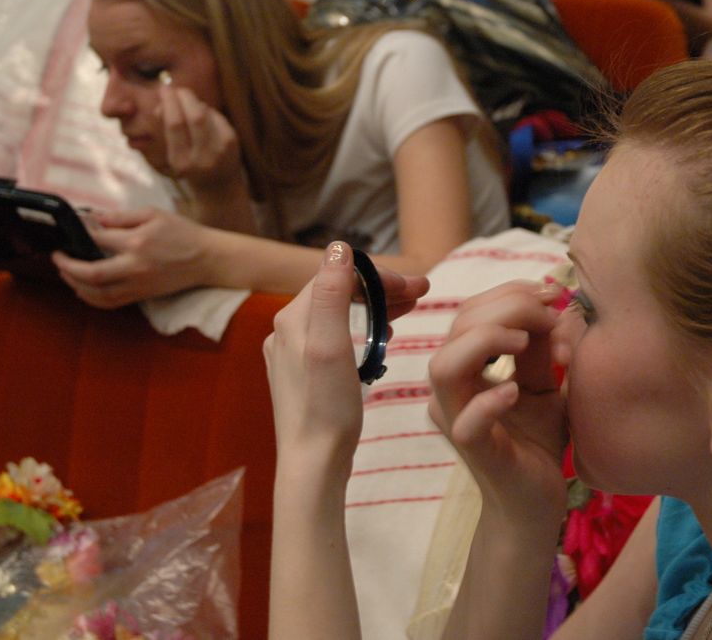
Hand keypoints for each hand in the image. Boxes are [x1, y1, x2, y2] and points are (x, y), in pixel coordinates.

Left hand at [52, 207, 211, 307]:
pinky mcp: (143, 295)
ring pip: (98, 293)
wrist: (208, 258)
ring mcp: (139, 284)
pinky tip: (83, 290)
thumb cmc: (184, 233)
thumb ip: (123, 216)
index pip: (98, 238)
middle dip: (68, 266)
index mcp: (138, 242)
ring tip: (65, 273)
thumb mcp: (154, 214)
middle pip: (92, 273)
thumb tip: (96, 219)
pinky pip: (111, 302)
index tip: (72, 228)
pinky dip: (92, 299)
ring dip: (76, 284)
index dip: (81, 232)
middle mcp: (135, 266)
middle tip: (57, 256)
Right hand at [159, 81, 243, 191]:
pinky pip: (217, 117)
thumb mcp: (173, 154)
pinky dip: (207, 110)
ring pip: (207, 115)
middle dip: (184, 97)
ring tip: (186, 99)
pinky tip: (201, 111)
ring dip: (195, 102)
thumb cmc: (190, 166)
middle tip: (176, 89)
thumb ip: (164, 129)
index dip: (169, 103)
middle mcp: (202, 157)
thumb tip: (160, 105)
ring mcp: (220, 150)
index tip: (163, 89)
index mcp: (180, 162)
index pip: (175, 125)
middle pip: (195, 117)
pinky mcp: (233, 143)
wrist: (218, 186)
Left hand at [264, 242, 429, 463]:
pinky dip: (363, 329)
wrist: (313, 464)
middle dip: (382, 289)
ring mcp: (294, 354)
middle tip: (423, 293)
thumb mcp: (331, 345)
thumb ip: (331, 293)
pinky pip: (337, 336)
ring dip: (376, 306)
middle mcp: (287, 331)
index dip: (381, 276)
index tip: (418, 287)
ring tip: (409, 309)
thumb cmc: (326, 408)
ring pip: (340, 314)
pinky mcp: (304, 374)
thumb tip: (339, 247)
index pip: (340, 276)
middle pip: (340, 293)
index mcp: (293, 318)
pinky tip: (382, 337)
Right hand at [427, 281, 569, 524]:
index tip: (555, 293)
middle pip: (459, 326)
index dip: (510, 293)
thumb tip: (555, 305)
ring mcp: (455, 419)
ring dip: (488, 340)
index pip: (471, 311)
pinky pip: (465, 421)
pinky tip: (517, 391)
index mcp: (463, 367)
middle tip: (554, 314)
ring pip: (445, 365)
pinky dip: (490, 399)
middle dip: (510, 307)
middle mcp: (451, 389)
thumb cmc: (537, 441)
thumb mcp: (545, 384)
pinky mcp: (472, 450)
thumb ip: (543, 347)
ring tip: (528, 340)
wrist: (538, 502)